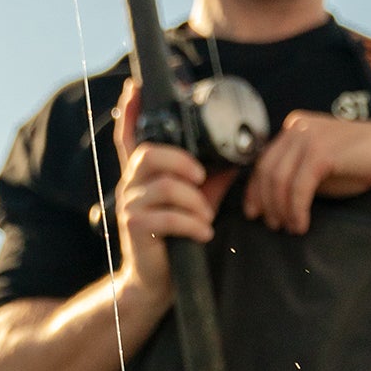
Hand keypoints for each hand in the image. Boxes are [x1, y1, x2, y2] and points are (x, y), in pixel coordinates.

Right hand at [112, 81, 235, 295]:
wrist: (157, 282)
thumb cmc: (177, 238)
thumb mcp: (198, 202)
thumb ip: (211, 178)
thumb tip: (241, 156)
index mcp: (142, 176)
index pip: (129, 137)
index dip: (130, 113)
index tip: (134, 87)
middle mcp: (130, 185)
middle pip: (151, 154)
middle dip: (181, 162)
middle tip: (200, 178)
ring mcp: (129, 206)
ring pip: (166, 187)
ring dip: (195, 203)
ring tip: (204, 219)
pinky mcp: (135, 228)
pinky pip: (170, 217)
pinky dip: (194, 225)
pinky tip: (202, 233)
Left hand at [243, 110, 370, 233]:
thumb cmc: (362, 162)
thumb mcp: (321, 164)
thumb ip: (297, 172)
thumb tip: (272, 198)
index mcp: (295, 126)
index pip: (264, 159)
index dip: (255, 189)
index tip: (254, 212)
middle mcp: (297, 127)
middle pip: (266, 170)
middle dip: (265, 202)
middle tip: (271, 225)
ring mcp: (309, 137)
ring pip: (279, 180)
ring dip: (281, 209)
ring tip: (289, 228)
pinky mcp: (322, 153)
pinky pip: (298, 188)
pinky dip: (296, 210)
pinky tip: (301, 224)